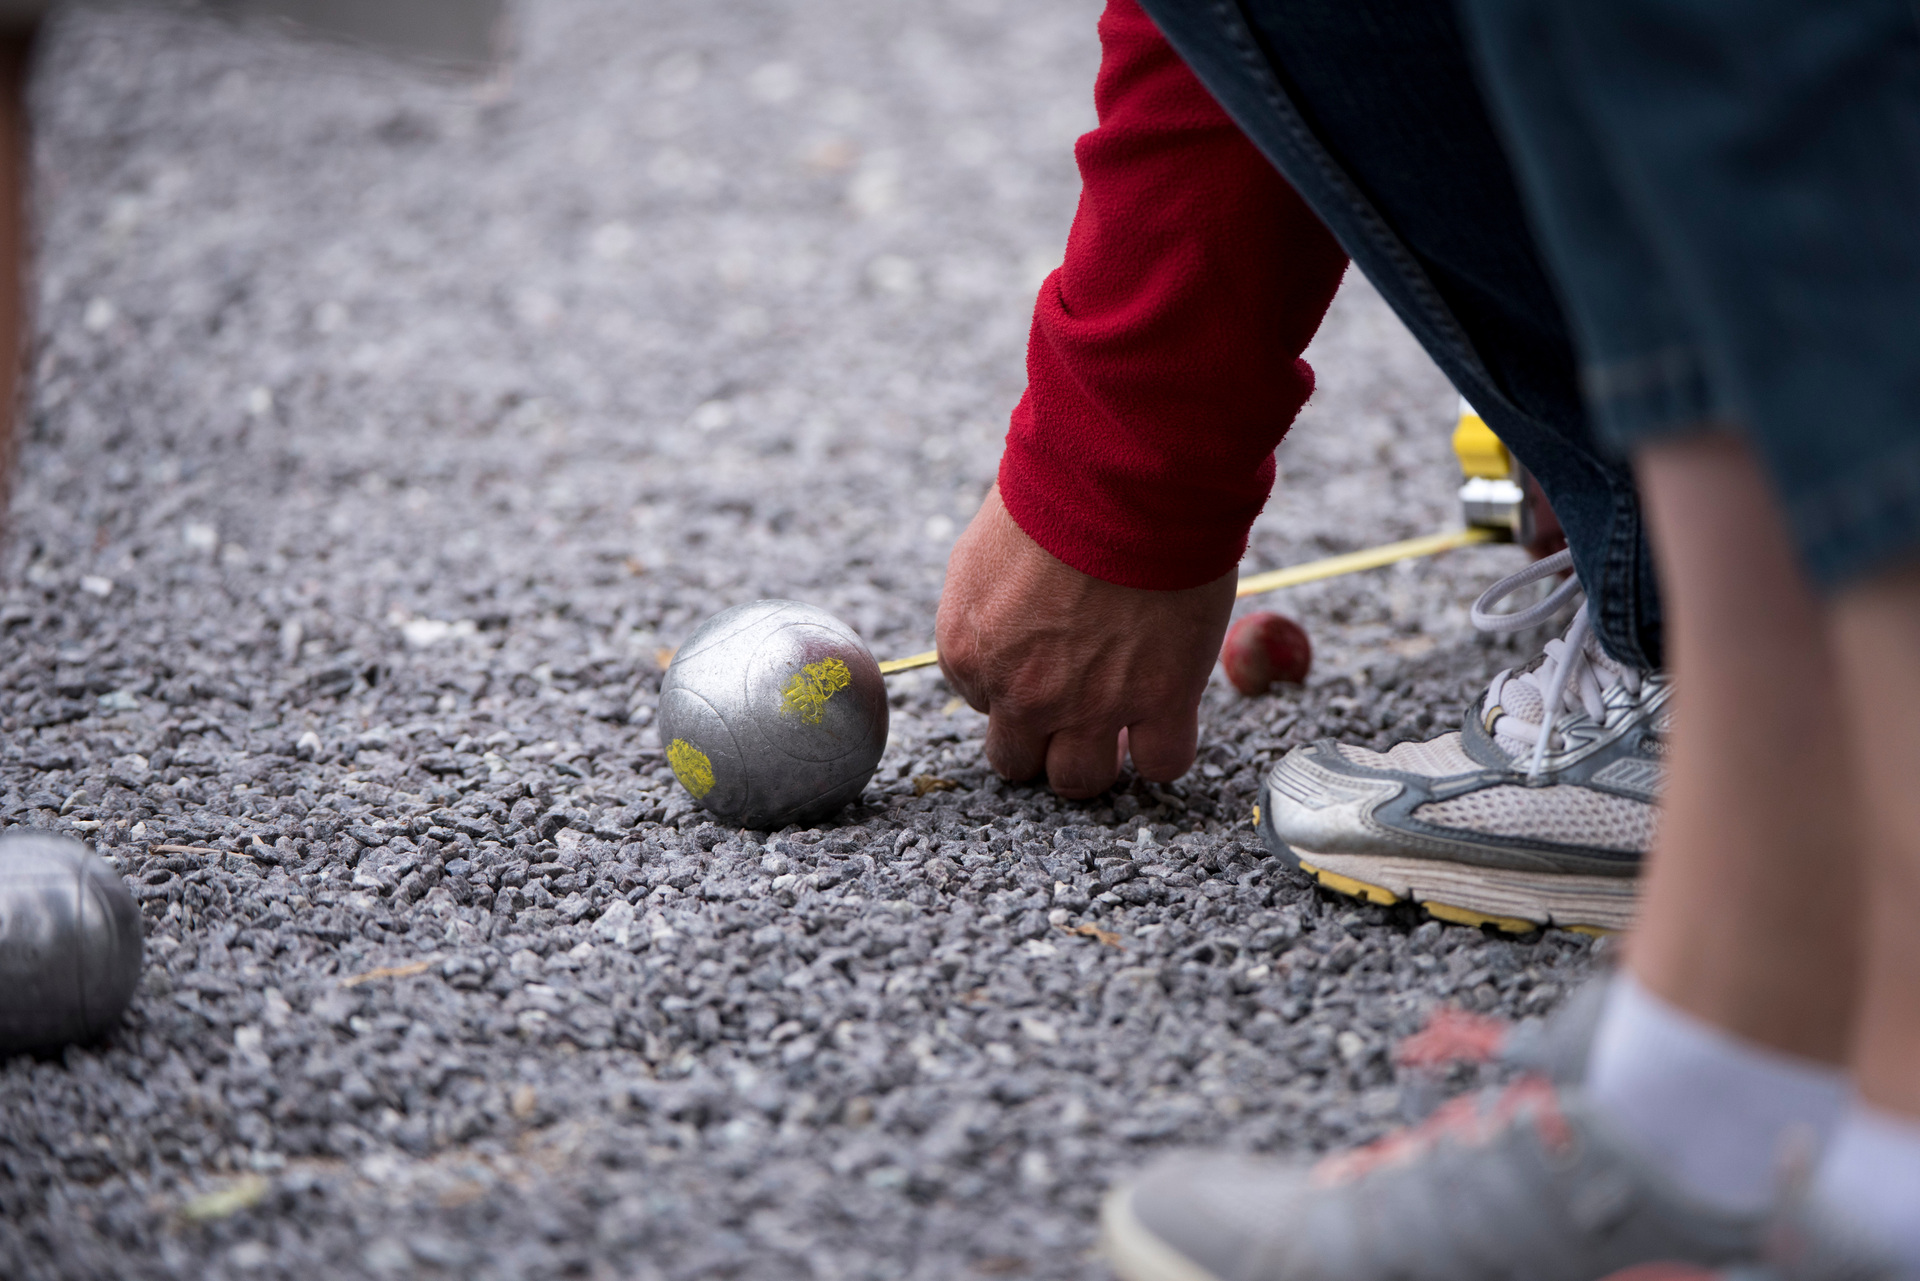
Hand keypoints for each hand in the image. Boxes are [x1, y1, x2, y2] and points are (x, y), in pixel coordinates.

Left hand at [935, 485, 1235, 798]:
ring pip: (1079, 780)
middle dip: (1044, 738)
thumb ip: (986, 609)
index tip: (1046, 656)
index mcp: (967, 652)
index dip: (1017, 683)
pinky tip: (1167, 716)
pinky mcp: (1160, 700)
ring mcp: (1090, 705)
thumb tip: (1007, 629)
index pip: (983, 704)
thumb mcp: (984, 552)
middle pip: (1019, 760)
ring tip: (1120, 716)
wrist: (1126, 477)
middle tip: (1076, 702)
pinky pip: (1163, 763)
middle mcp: (1020, 692)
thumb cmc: (1055, 493)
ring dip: (1096, 757)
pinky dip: (1163, 749)